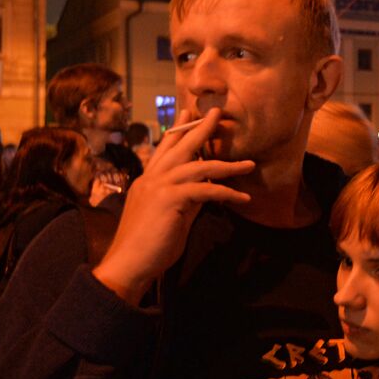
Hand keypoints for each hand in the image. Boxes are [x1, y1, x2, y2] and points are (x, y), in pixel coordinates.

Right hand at [92, 109, 253, 304]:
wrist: (128, 265)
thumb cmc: (148, 246)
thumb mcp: (171, 217)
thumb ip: (186, 200)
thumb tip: (206, 189)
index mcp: (147, 181)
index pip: (164, 150)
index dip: (177, 131)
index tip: (188, 113)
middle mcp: (151, 178)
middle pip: (179, 147)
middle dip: (199, 128)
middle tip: (216, 112)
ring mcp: (158, 186)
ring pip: (197, 166)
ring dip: (228, 165)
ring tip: (249, 164)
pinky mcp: (169, 199)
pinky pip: (205, 190)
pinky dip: (226, 193)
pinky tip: (243, 199)